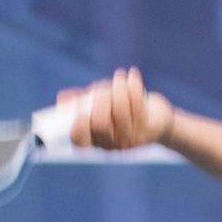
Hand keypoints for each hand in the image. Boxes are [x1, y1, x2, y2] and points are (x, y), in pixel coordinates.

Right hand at [59, 68, 173, 151]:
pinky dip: (132, 86)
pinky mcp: (148, 130)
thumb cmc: (124, 110)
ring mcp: (130, 140)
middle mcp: (111, 145)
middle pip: (99, 123)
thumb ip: (82, 100)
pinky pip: (137, 105)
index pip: (80, 141)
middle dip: (100, 100)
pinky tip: (132, 76)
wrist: (159, 119)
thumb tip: (62, 98)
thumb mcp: (102, 104)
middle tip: (104, 90)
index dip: (78, 126)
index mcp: (96, 141)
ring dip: (118, 89)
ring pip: (119, 112)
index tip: (81, 112)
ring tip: (120, 77)